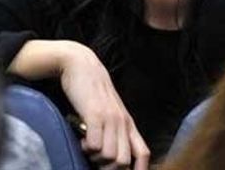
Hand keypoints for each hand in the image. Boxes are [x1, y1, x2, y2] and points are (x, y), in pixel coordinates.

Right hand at [60, 43, 149, 169]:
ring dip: (95, 158)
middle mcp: (123, 122)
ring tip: (87, 146)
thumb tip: (112, 157)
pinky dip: (86, 148)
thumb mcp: (110, 112)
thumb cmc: (93, 93)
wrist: (82, 66)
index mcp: (128, 124)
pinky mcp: (95, 114)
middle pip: (123, 162)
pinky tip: (81, 138)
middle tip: (94, 159)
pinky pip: (95, 146)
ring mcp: (110, 118)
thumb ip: (114, 131)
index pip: (143, 154)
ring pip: (110, 157)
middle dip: (108, 168)